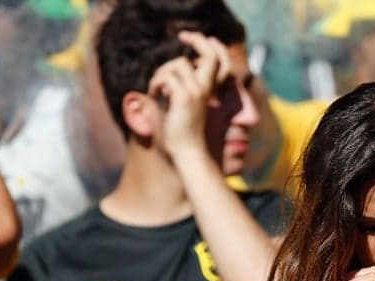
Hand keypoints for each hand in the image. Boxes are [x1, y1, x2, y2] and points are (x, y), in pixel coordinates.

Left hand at [147, 31, 230, 159]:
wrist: (187, 152)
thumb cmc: (183, 133)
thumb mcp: (184, 106)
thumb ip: (180, 88)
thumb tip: (168, 74)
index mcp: (209, 90)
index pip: (219, 60)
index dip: (210, 45)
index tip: (194, 39)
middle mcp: (206, 89)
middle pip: (209, 54)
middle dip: (197, 39)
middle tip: (183, 35)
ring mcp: (196, 92)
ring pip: (179, 63)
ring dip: (163, 71)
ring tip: (157, 87)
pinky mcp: (183, 98)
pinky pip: (167, 78)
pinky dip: (156, 83)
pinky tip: (154, 94)